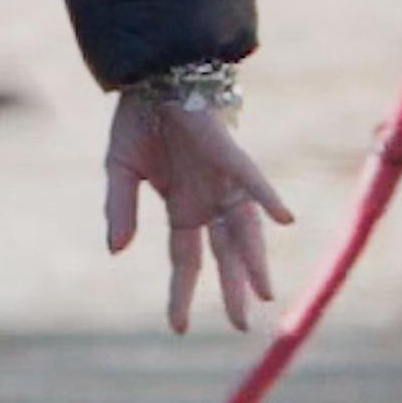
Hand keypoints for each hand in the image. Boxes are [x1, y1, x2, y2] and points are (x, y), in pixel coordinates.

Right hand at [103, 88, 296, 333]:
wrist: (153, 74)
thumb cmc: (140, 119)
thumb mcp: (119, 170)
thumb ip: (120, 210)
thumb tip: (116, 251)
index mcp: (182, 207)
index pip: (185, 260)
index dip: (182, 293)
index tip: (178, 328)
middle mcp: (208, 199)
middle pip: (224, 253)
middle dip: (233, 289)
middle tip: (242, 326)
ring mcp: (222, 180)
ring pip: (244, 228)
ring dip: (254, 260)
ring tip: (265, 295)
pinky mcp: (229, 154)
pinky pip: (252, 180)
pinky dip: (267, 197)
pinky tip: (285, 220)